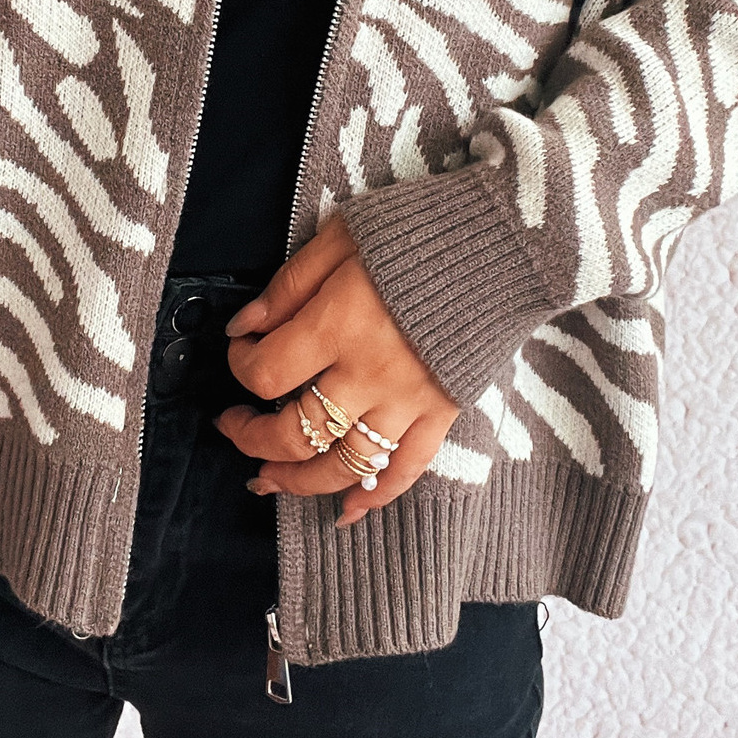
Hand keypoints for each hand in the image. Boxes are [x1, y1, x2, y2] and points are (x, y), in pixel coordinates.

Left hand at [214, 213, 458, 526]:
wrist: (503, 240)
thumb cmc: (419, 229)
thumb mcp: (341, 236)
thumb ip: (290, 285)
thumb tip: (244, 325)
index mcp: (338, 325)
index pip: (267, 372)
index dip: (239, 366)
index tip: (241, 350)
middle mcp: (368, 374)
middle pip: (295, 434)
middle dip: (251, 438)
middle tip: (233, 427)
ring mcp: (408, 399)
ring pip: (343, 465)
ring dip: (298, 481)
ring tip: (269, 477)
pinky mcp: (443, 410)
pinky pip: (407, 469)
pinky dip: (376, 495)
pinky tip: (347, 508)